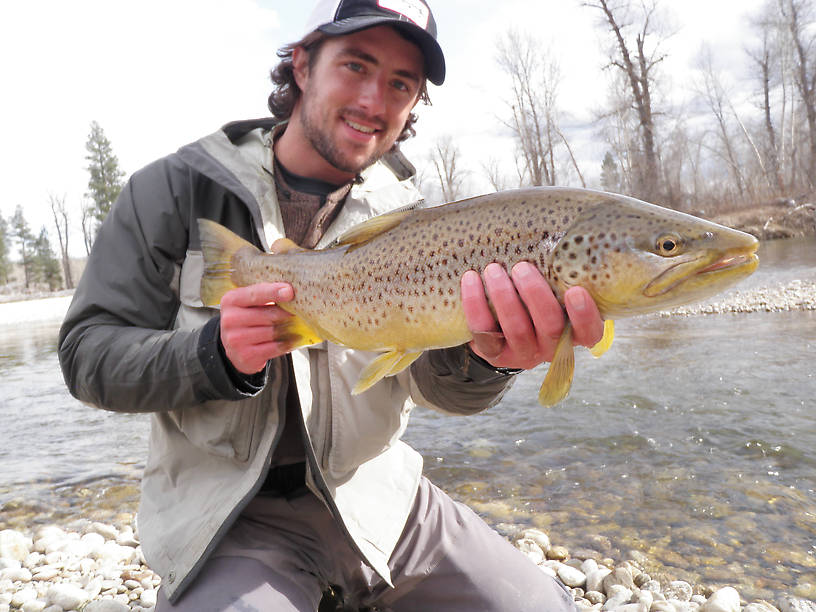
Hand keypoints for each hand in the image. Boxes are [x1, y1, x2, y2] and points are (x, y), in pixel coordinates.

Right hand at [219, 282, 295, 374]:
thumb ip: (265, 294)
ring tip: (293, 325)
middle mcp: (230, 320)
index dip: (274, 292)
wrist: (235, 346)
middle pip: (269, 315)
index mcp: (231, 300)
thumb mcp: (249, 302)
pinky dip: (287, 343)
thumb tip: (289, 291)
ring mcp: (236, 339)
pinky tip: (291, 339)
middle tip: (298, 312)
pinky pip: (275, 347)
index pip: (255, 294)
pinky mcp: (246, 355)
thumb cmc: (248, 318)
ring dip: (288, 329)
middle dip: (287, 313)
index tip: (289, 292)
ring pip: (273, 332)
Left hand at [461, 262, 603, 369]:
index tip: (575, 291)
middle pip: (550, 326)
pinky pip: (483, 331)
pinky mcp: (494, 353)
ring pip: (517, 330)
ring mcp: (523, 352)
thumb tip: (560, 224)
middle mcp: (551, 345)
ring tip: (493, 269)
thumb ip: (560, 269)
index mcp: (573, 330)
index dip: (584, 315)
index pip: (589, 332)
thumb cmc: (533, 294)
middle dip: (535, 295)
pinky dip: (475, 304)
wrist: (499, 325)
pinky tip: (470, 279)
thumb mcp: (552, 285)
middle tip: (522, 267)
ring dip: (504, 296)